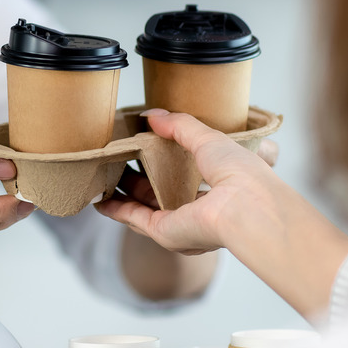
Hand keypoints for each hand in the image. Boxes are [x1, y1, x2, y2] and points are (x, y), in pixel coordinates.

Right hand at [98, 109, 279, 253]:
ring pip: (144, 208)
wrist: (246, 206)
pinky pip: (135, 219)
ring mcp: (180, 224)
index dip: (164, 163)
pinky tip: (101, 201)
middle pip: (160, 195)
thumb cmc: (241, 173)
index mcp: (216, 190)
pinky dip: (117, 210)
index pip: (185, 177)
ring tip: (105, 177)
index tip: (145, 147)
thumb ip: (180, 126)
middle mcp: (197, 212)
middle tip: (119, 160)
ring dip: (124, 194)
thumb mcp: (208, 138)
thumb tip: (154, 115)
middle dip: (139, 180)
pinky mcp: (164, 232)